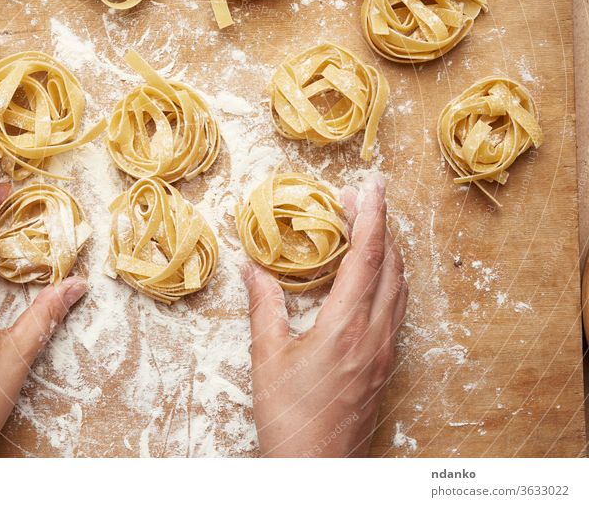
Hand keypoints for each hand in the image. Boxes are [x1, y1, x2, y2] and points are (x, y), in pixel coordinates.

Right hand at [243, 173, 406, 456]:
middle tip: (363, 199)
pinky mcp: (386, 366)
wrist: (316, 467)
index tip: (371, 185)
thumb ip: (264, 307)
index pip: (366, 256)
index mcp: (345, 326)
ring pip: (400, 287)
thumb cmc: (289, 416)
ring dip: (389, 251)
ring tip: (371, 228)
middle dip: (381, 225)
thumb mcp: (268, 357)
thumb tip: (252, 268)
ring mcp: (385, 351)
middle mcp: (375, 334)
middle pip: (391, 265)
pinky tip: (376, 278)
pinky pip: (398, 309)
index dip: (371, 215)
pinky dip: (391, 280)